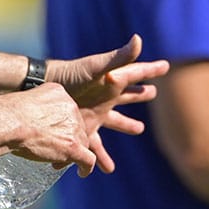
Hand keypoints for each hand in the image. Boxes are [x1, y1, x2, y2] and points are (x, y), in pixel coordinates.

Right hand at [13, 83, 97, 174]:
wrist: (11, 123)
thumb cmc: (9, 115)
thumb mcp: (25, 101)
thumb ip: (34, 107)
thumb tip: (31, 121)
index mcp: (60, 94)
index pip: (67, 112)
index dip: (61, 125)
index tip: (51, 132)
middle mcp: (71, 108)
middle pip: (76, 127)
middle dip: (66, 138)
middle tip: (52, 147)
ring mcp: (73, 128)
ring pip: (82, 142)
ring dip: (72, 152)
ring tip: (57, 161)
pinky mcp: (73, 146)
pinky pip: (88, 159)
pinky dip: (86, 167)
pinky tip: (82, 172)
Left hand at [53, 35, 169, 173]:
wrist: (42, 90)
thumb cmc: (72, 75)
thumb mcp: (98, 67)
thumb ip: (119, 58)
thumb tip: (139, 39)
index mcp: (113, 84)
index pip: (137, 75)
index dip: (152, 71)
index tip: (166, 65)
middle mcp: (106, 97)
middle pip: (129, 96)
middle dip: (140, 93)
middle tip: (153, 92)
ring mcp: (95, 113)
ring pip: (116, 122)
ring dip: (128, 125)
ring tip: (139, 128)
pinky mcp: (84, 129)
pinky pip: (94, 146)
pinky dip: (98, 158)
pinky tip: (104, 169)